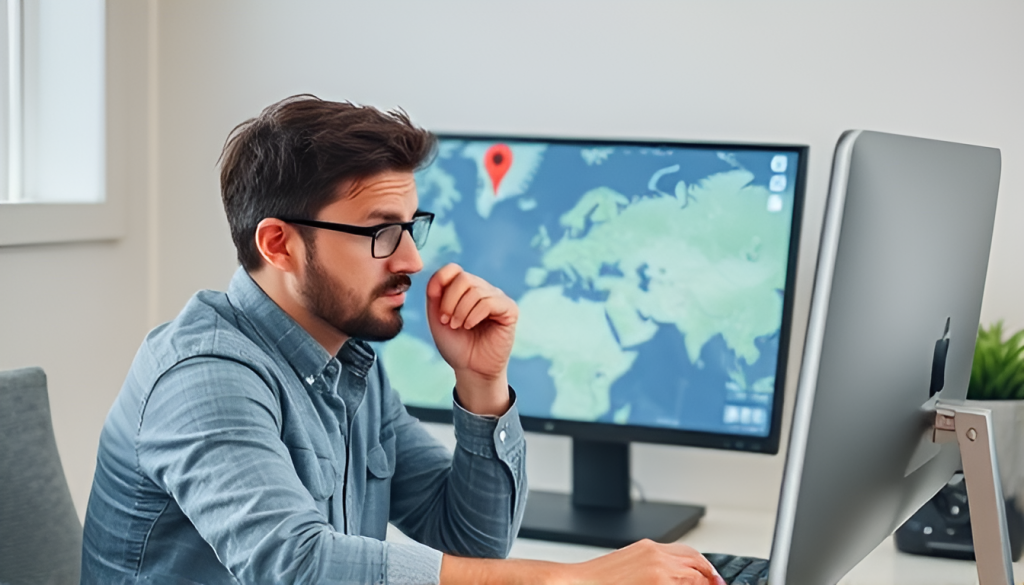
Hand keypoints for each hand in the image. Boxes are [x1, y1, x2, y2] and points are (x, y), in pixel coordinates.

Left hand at [426, 264, 517, 413]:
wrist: (471, 369)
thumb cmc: (456, 344)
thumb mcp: (437, 316)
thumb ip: (435, 294)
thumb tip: (439, 277)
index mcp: (466, 289)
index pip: (453, 269)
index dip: (440, 284)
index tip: (437, 310)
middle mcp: (483, 289)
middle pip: (463, 278)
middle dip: (449, 301)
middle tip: (447, 321)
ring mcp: (498, 298)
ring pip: (475, 291)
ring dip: (461, 311)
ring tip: (458, 326)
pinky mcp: (510, 310)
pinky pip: (489, 302)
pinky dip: (474, 315)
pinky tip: (470, 326)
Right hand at [439, 540, 723, 584]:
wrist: (570, 582)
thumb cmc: (592, 579)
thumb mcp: (626, 567)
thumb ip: (650, 569)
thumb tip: (666, 576)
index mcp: (649, 549)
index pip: (689, 555)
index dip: (705, 568)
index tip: (713, 579)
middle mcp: (657, 556)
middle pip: (697, 563)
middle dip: (712, 577)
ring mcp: (658, 572)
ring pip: (694, 576)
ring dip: (704, 584)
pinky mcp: (656, 584)